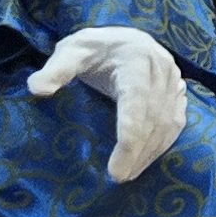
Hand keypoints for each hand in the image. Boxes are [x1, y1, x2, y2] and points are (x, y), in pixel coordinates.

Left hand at [26, 26, 185, 181]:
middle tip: (119, 178)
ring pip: (169, 122)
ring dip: (152, 152)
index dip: (129, 141)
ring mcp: (174, 79)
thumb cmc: (92, 49)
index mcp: (136, 60)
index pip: (137, 106)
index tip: (115, 171)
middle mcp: (161, 69)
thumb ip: (55, 70)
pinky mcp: (178, 89)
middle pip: (155, 119)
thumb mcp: (70, 53)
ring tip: (131, 173)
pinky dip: (164, 142)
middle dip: (138, 153)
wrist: (120, 38)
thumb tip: (37, 88)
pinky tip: (148, 158)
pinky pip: (177, 120)